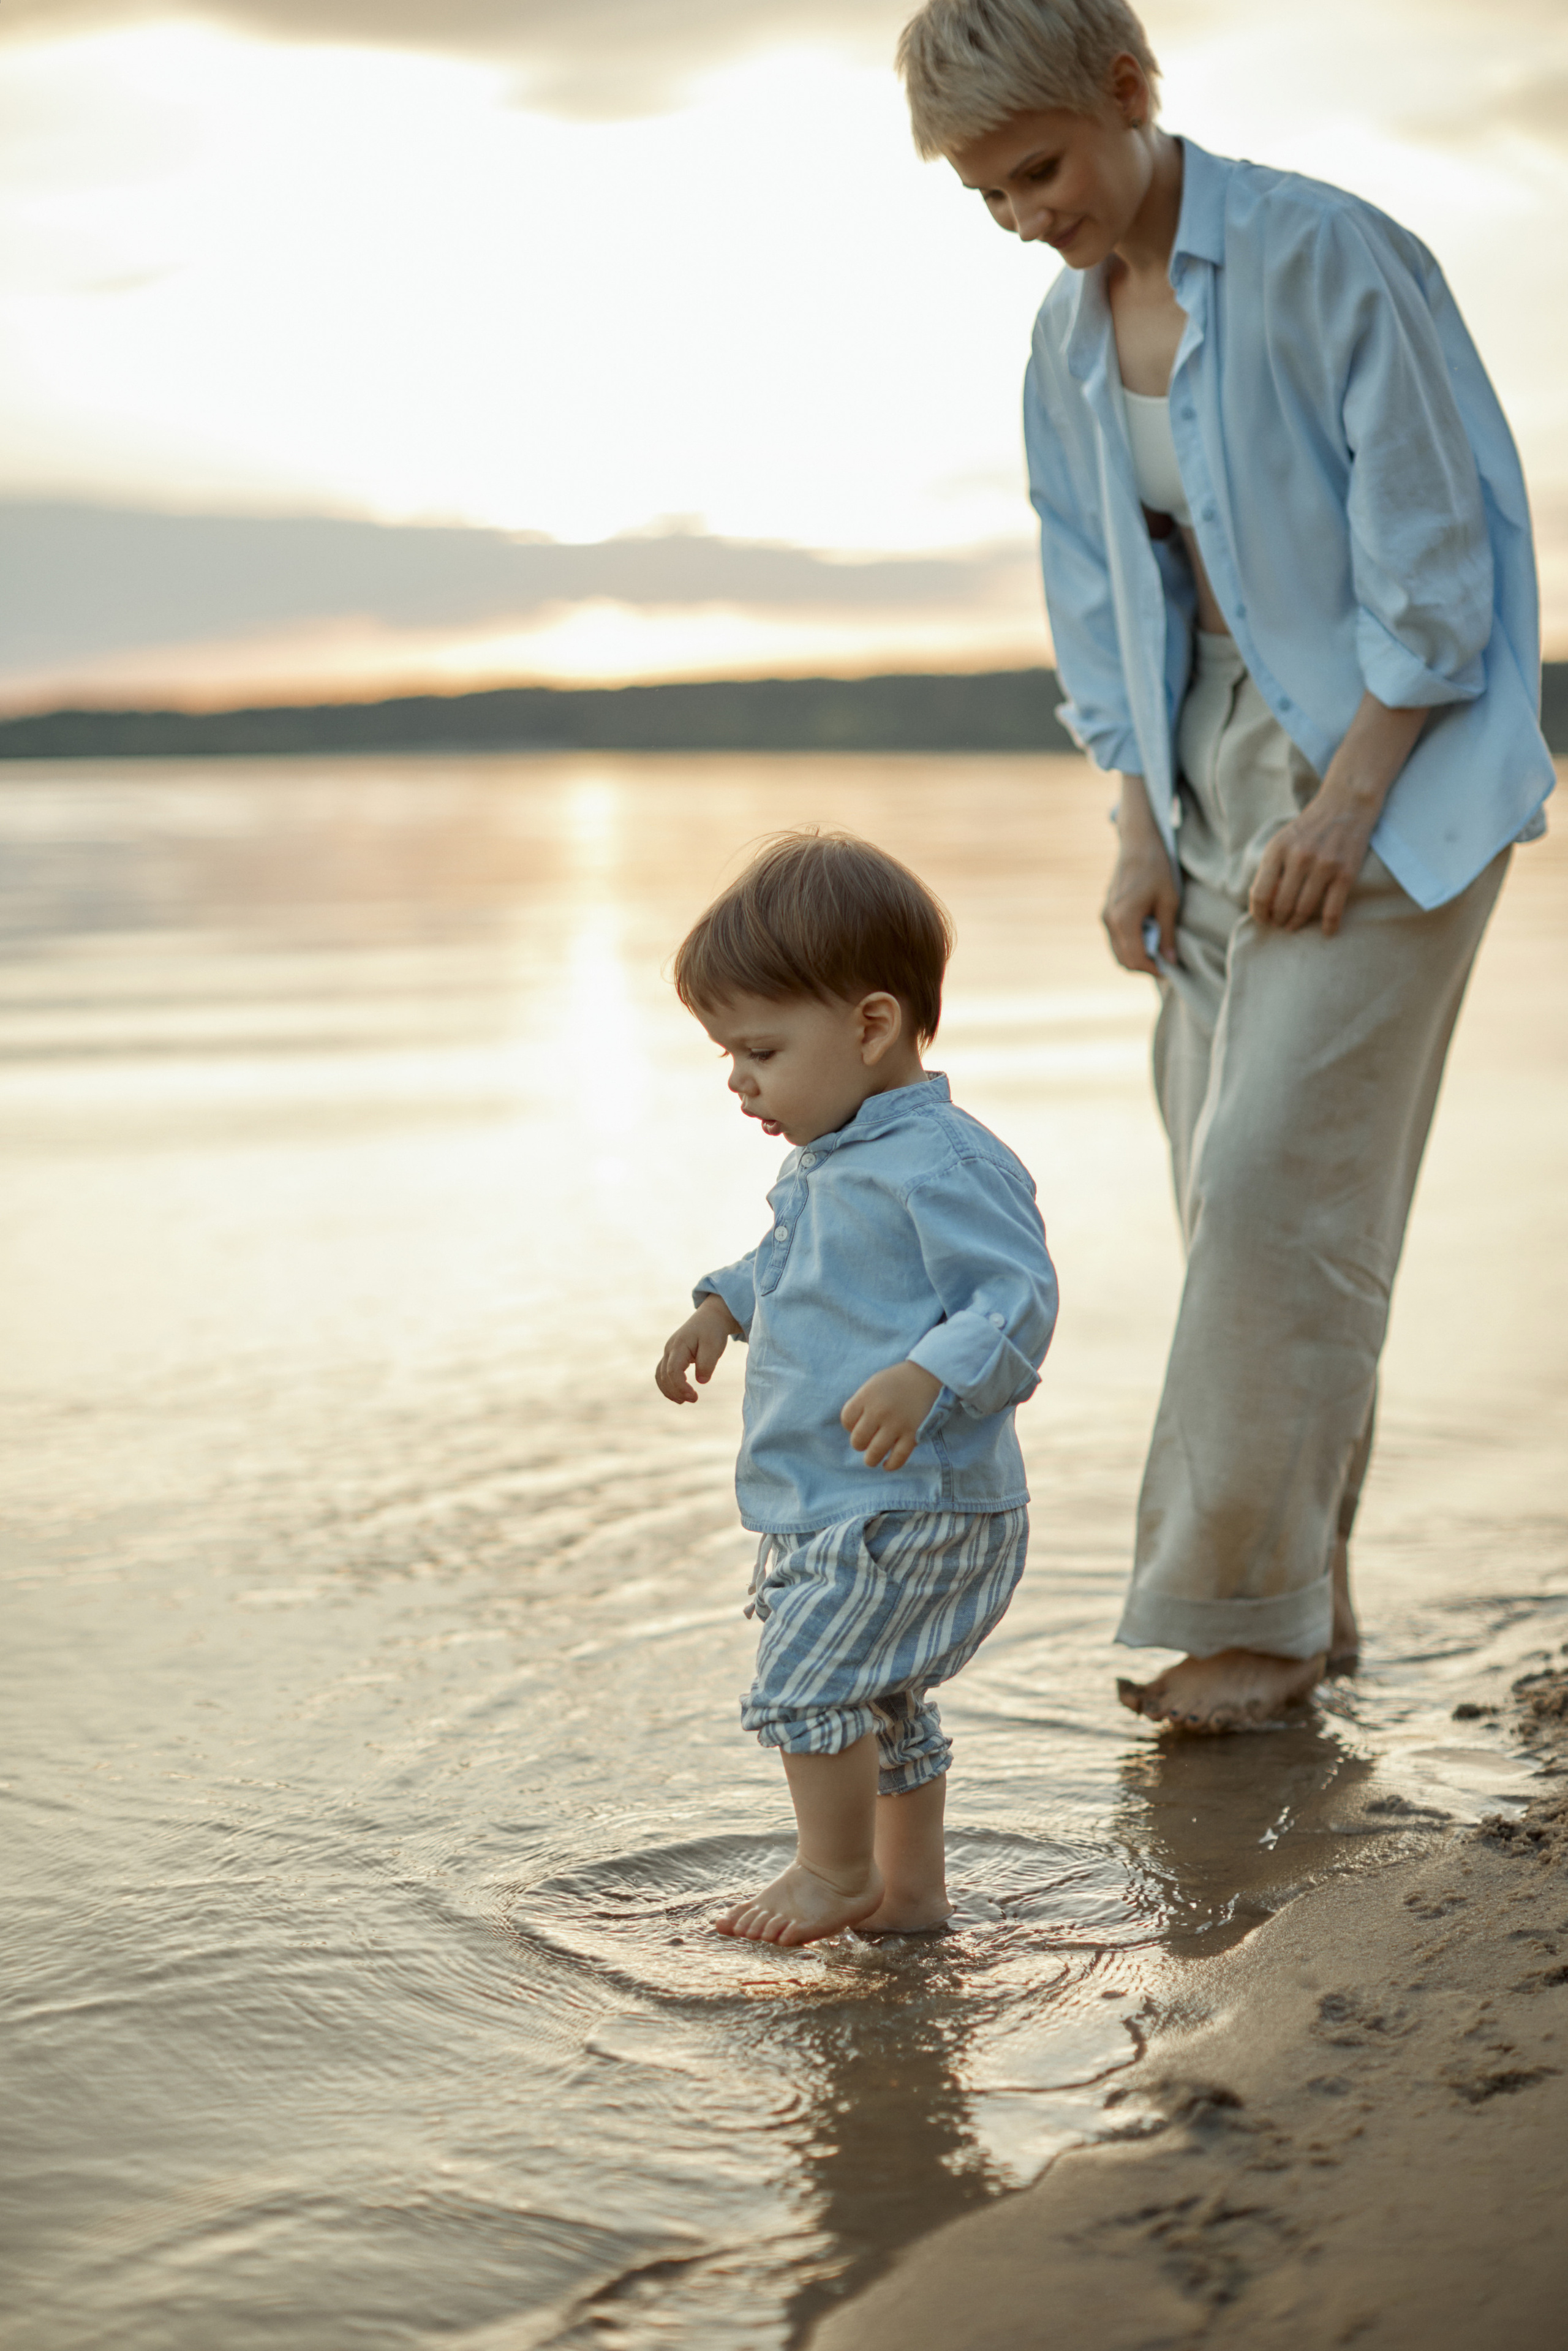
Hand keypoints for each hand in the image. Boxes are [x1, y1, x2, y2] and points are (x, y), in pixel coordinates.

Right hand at [656, 1294, 741, 1403]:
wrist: (710, 1317)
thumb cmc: (713, 1331)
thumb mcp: (714, 1346)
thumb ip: (707, 1363)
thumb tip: (701, 1381)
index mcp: (679, 1345)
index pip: (672, 1371)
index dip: (680, 1387)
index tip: (694, 1396)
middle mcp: (669, 1349)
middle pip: (664, 1375)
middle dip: (675, 1391)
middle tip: (694, 1399)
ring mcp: (668, 1352)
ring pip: (660, 1375)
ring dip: (669, 1390)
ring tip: (684, 1401)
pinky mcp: (672, 1355)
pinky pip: (663, 1373)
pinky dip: (668, 1385)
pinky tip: (679, 1394)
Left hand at [840, 1361, 942, 1472]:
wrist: (926, 1376)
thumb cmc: (897, 1382)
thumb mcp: (873, 1385)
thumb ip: (862, 1404)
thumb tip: (853, 1429)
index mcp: (866, 1397)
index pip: (846, 1420)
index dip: (850, 1426)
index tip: (858, 1425)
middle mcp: (879, 1411)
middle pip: (858, 1440)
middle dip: (859, 1444)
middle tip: (866, 1442)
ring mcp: (896, 1424)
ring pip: (874, 1453)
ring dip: (871, 1459)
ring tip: (873, 1458)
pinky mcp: (912, 1435)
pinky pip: (898, 1458)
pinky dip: (890, 1465)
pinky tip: (886, 1465)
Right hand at [1101, 775, 1177, 974]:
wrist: (1137, 844)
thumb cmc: (1157, 869)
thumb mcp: (1169, 902)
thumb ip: (1168, 934)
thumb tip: (1171, 961)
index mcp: (1124, 919)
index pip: (1136, 958)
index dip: (1153, 969)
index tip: (1170, 970)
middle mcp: (1110, 921)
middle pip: (1124, 960)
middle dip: (1144, 966)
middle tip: (1166, 963)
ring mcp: (1105, 916)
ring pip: (1118, 952)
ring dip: (1137, 957)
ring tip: (1159, 952)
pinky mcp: (1107, 912)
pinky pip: (1116, 939)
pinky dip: (1131, 946)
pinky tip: (1148, 938)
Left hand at [1248, 786, 1376, 936]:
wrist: (1346, 805)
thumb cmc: (1309, 828)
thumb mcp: (1282, 840)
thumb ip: (1269, 868)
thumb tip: (1259, 902)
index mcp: (1277, 849)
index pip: (1260, 893)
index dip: (1259, 913)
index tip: (1263, 919)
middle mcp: (1299, 857)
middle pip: (1281, 905)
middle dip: (1278, 920)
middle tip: (1280, 924)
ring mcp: (1324, 866)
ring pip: (1304, 910)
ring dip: (1297, 923)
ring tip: (1294, 925)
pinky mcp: (1346, 873)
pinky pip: (1333, 910)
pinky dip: (1329, 926)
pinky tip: (1328, 932)